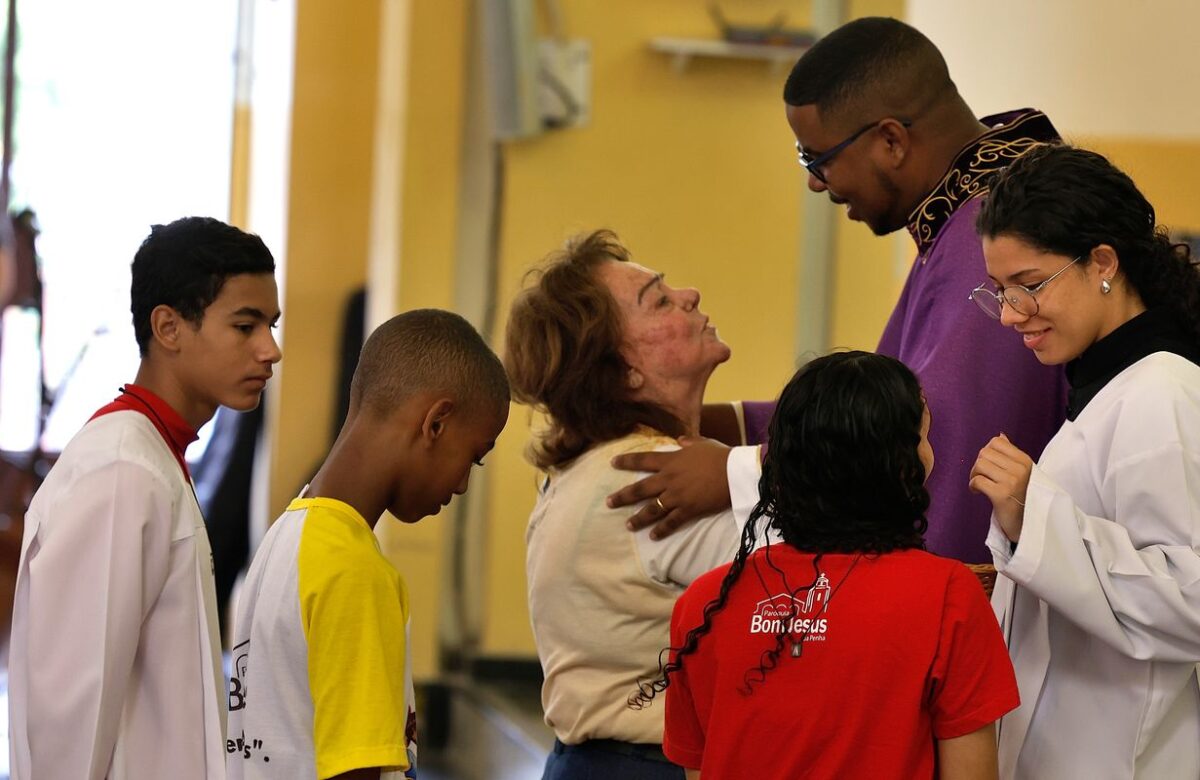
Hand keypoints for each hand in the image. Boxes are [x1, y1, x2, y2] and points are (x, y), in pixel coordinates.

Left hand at [606, 436, 731, 539]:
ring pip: (651, 509)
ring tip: (628, 525)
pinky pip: (671, 522)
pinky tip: (653, 536)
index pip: (643, 460)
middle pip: (640, 489)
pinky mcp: (688, 510)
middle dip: (623, 496)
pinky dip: (662, 530)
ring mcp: (677, 496)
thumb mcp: (702, 443)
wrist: (735, 472)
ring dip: (638, 518)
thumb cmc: (720, 455)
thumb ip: (688, 441)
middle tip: (608, 503)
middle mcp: (669, 479)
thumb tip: (680, 439)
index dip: (626, 461)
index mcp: (671, 460)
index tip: (612, 463)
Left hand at [968, 433, 1032, 541]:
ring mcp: (1011, 481)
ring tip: (978, 484)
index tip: (988, 465)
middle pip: (985, 452)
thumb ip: (1010, 454)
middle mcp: (1020, 469)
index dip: (986, 452)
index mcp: (1025, 461)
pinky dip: (972, 485)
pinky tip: (977, 491)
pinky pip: (977, 481)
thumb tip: (1000, 435)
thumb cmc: (1023, 497)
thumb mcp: (1023, 473)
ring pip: (980, 465)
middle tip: (980, 476)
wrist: (1029, 523)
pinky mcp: (1001, 495)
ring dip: (974, 474)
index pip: (996, 442)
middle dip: (978, 464)